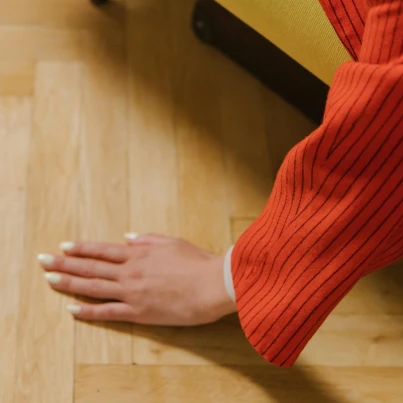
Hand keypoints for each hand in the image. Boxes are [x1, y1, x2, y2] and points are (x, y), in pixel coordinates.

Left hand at [38, 233, 236, 325]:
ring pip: (94, 287)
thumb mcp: (173, 242)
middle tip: (43, 261)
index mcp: (139, 253)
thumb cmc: (197, 262)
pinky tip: (72, 309)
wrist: (212, 284)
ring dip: (69, 283)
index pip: (103, 250)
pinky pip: (108, 312)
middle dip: (65, 263)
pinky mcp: (139, 312)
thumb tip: (128, 237)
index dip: (82, 248)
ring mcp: (132, 292)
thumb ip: (148, 240)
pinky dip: (88, 311)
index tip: (63, 246)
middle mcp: (130, 271)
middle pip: (91, 267)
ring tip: (49, 280)